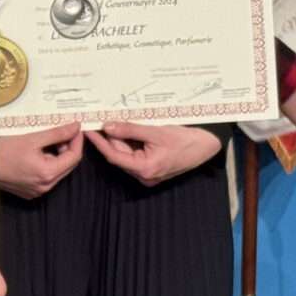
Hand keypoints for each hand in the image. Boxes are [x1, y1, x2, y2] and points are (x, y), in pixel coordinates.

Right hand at [0, 123, 82, 199]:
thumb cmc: (1, 152)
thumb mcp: (31, 138)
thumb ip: (57, 133)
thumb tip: (74, 128)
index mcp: (47, 173)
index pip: (74, 156)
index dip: (77, 140)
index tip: (75, 128)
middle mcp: (45, 186)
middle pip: (68, 165)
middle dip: (67, 147)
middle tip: (59, 133)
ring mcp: (37, 190)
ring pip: (57, 170)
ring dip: (56, 155)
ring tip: (41, 143)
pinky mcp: (30, 191)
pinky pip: (46, 176)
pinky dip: (46, 164)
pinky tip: (34, 154)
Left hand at [84, 122, 222, 185]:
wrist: (206, 146)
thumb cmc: (185, 140)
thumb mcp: (155, 131)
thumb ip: (130, 129)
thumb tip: (108, 126)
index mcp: (145, 169)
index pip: (114, 156)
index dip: (100, 142)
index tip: (89, 131)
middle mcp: (144, 176)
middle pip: (120, 155)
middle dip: (112, 137)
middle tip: (104, 119)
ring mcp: (148, 174)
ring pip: (127, 154)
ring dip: (122, 139)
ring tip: (119, 122)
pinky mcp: (152, 169)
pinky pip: (136, 155)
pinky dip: (131, 143)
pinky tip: (132, 130)